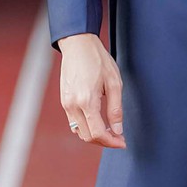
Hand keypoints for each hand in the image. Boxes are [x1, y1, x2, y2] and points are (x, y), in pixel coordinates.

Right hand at [56, 33, 125, 147]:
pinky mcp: (64, 101)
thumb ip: (116, 109)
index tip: (123, 142)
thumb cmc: (98, 60)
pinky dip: (87, 127)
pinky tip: (99, 122)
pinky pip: (74, 122)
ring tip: (110, 131)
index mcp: (86, 101)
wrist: (78, 45)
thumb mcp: (114, 83)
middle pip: (88, 137)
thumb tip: (118, 130)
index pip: (98, 133)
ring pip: (80, 132)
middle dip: (104, 141)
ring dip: (95, 136)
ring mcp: (66, 104)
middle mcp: (73, 106)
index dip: (112, 142)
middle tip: (119, 138)